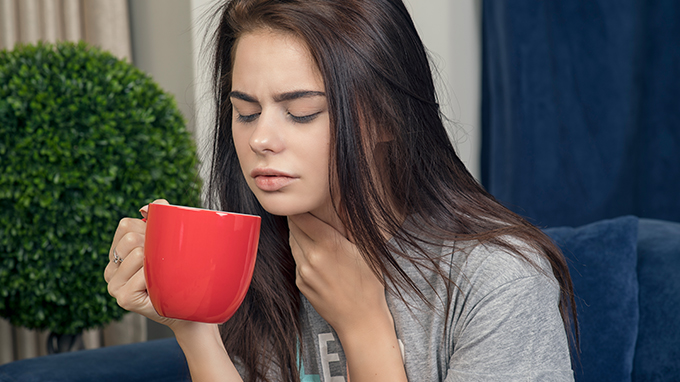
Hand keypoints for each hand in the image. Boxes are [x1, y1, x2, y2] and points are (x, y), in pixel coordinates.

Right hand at [104, 199, 190, 331]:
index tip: (159, 245)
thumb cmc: (178, 272)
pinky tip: (159, 288)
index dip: (147, 230)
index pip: (125, 225)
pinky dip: (158, 277)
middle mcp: (110, 270)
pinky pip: (143, 274)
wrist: (189, 307)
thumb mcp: (168, 241)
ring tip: (161, 277)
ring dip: (157, 263)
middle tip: (162, 264)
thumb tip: (145, 209)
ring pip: (138, 254)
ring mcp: (114, 286)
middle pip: (130, 238)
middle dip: (153, 245)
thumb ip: (159, 217)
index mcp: (116, 253)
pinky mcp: (123, 299)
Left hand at [288, 213, 406, 380]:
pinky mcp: (300, 283)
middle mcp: (311, 257)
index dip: (303, 207)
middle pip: (294, 227)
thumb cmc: (369, 284)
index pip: (302, 216)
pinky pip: (297, 260)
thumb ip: (350, 227)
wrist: (361, 320)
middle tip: (309, 212)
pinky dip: (303, 252)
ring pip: (293, 242)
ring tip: (314, 231)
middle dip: (300, 218)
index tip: (307, 201)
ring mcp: (303, 272)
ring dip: (300, 234)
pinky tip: (317, 254)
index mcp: (329, 245)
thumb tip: (341, 204)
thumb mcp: (366, 251)